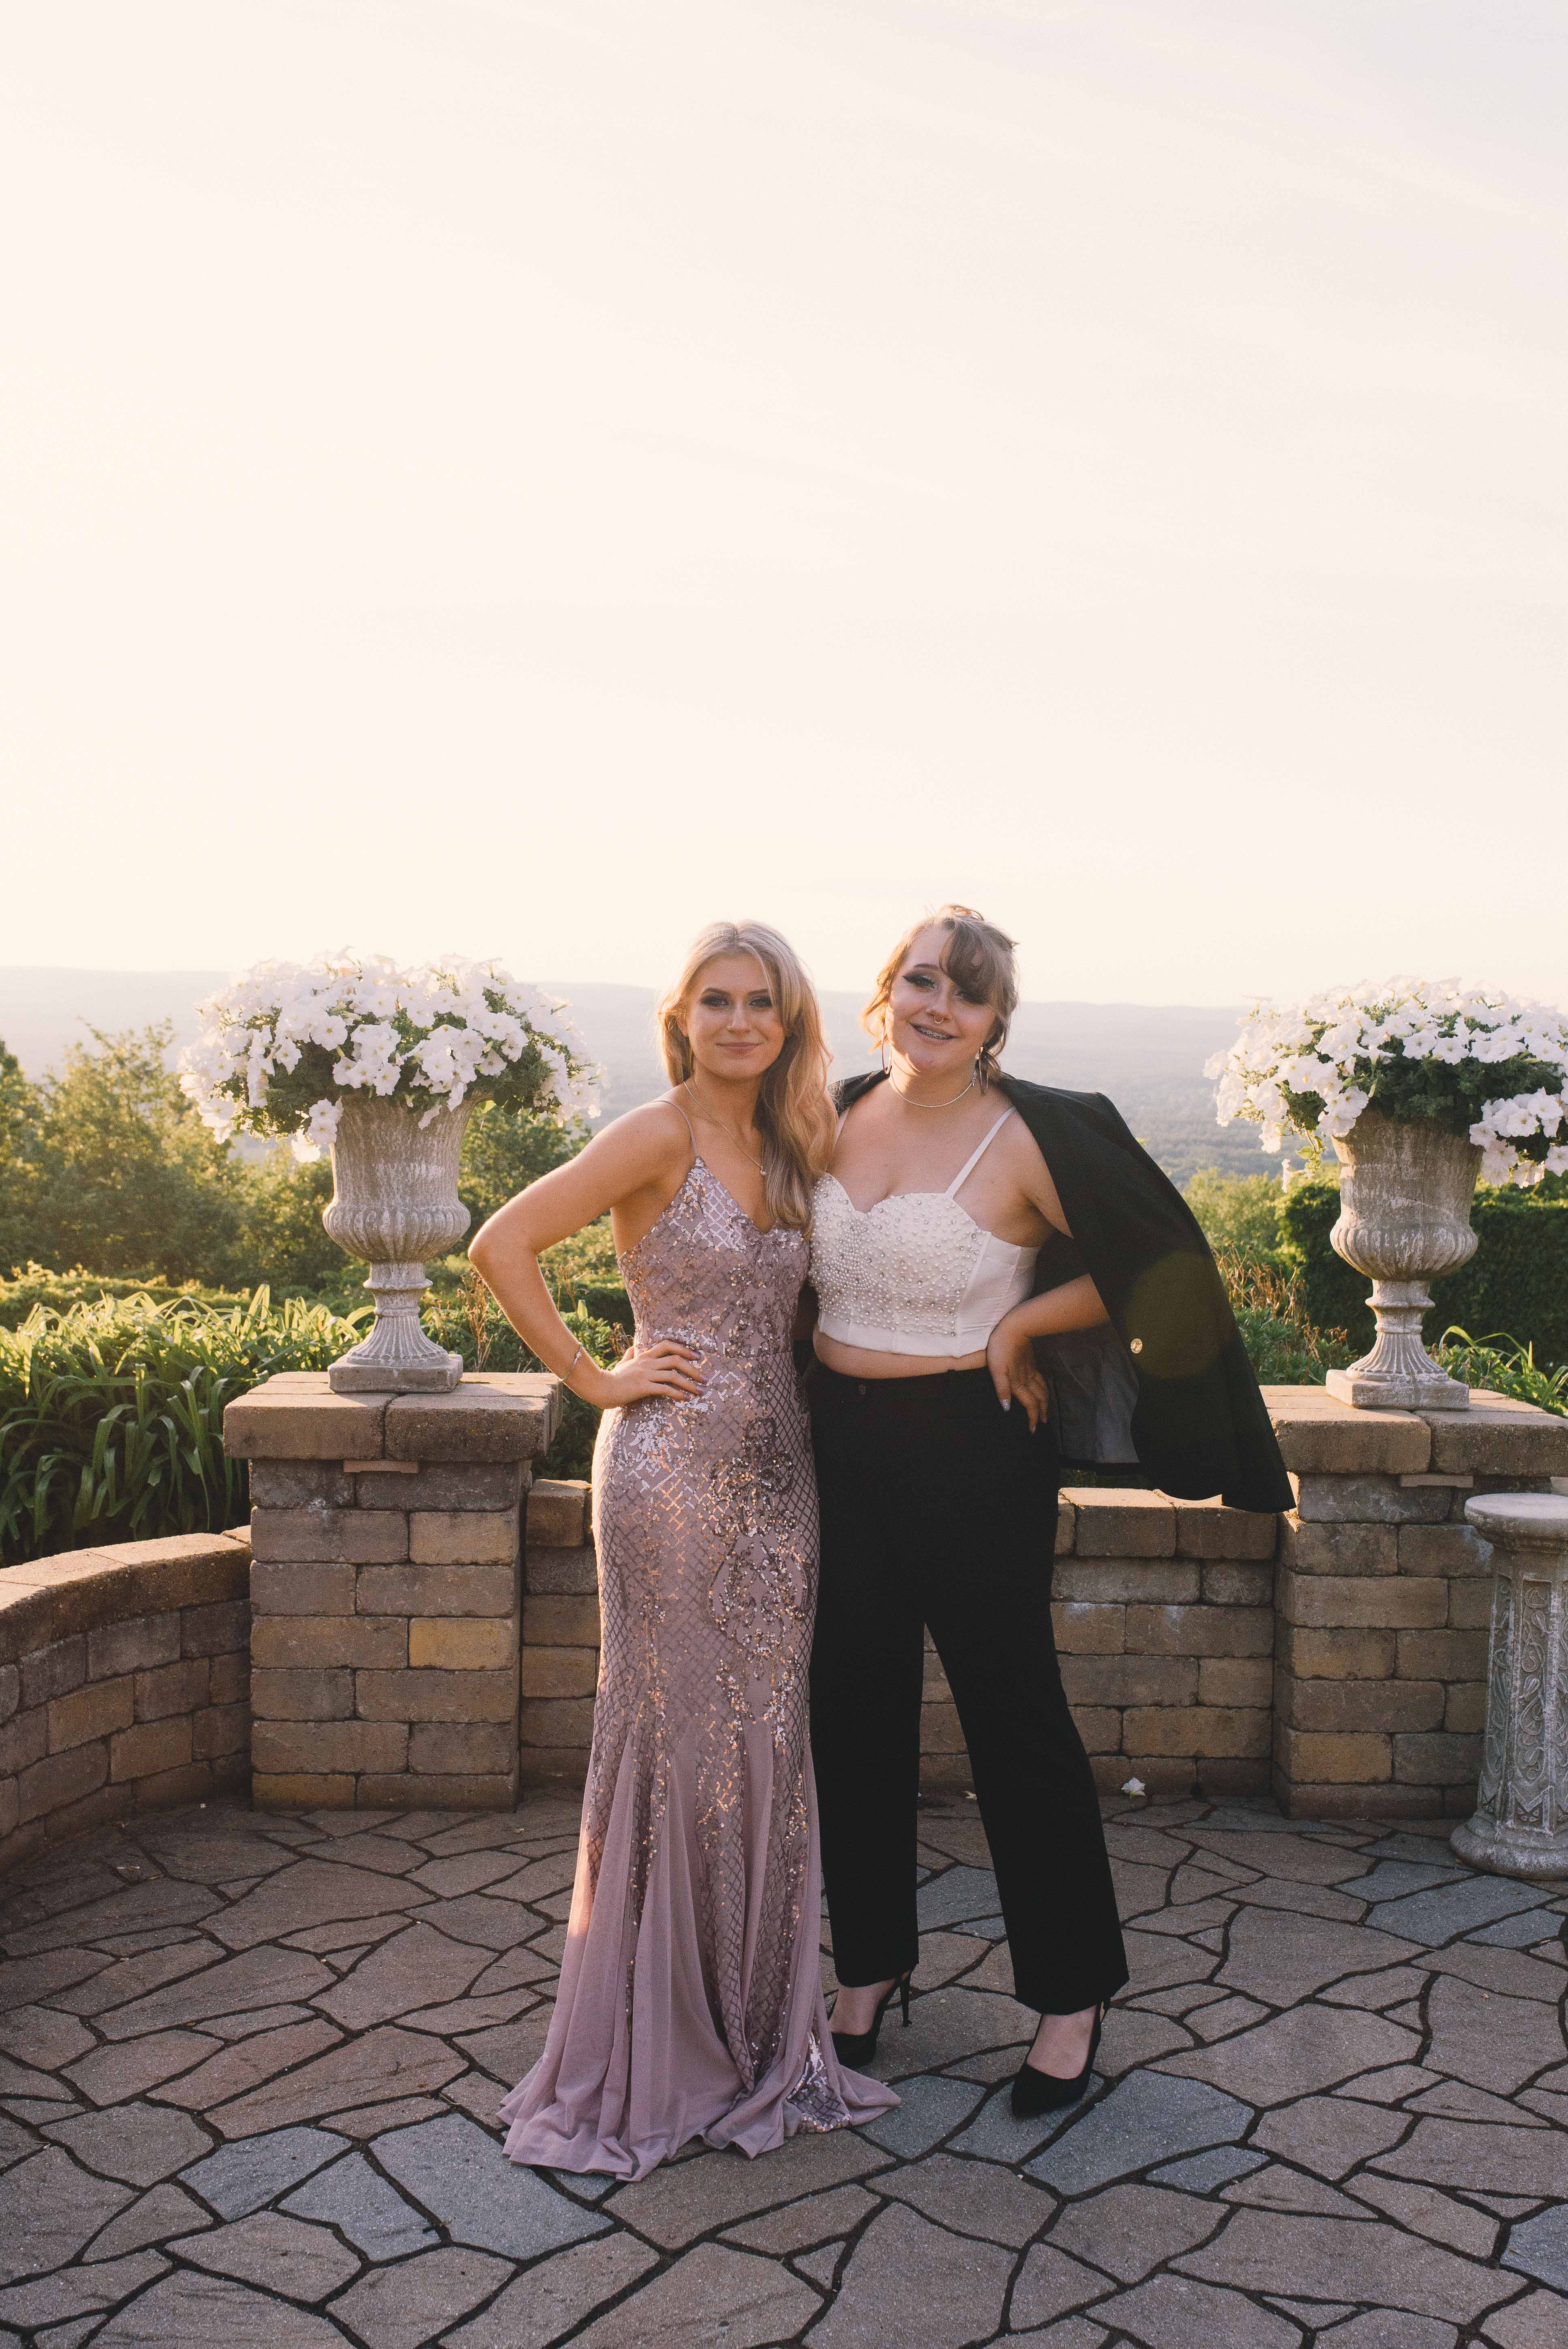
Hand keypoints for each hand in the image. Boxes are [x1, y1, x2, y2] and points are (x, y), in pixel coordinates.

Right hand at [582, 1341, 703, 1407]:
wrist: (601, 1388)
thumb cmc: (612, 1377)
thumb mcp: (622, 1364)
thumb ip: (629, 1355)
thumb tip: (633, 1348)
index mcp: (645, 1356)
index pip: (668, 1345)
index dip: (684, 1349)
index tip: (696, 1357)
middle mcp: (647, 1363)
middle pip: (676, 1360)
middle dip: (694, 1369)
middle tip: (705, 1378)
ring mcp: (645, 1374)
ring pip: (673, 1375)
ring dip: (690, 1383)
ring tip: (700, 1391)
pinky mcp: (643, 1387)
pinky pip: (665, 1389)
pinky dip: (678, 1394)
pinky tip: (685, 1398)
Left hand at [987, 1312, 1050, 1431]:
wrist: (1015, 1328)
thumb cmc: (1001, 1348)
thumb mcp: (996, 1370)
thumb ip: (1002, 1389)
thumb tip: (1007, 1408)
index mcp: (1018, 1382)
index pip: (1029, 1404)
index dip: (1032, 1418)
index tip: (1034, 1430)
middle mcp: (1027, 1378)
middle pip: (1039, 1399)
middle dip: (1042, 1412)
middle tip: (1044, 1423)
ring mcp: (1030, 1369)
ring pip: (1042, 1389)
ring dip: (1045, 1401)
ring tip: (1046, 1408)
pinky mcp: (1030, 1361)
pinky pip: (1040, 1379)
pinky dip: (1043, 1388)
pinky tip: (1041, 1387)